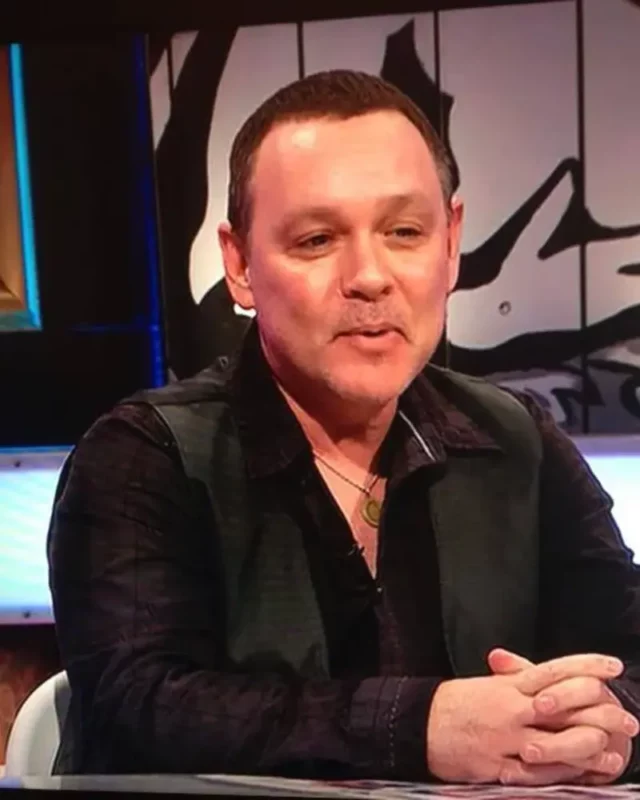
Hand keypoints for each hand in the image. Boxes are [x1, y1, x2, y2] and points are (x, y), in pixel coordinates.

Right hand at [427, 653, 627, 784]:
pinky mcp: (499, 767)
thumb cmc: (454, 702)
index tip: (613, 667)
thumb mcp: (486, 684)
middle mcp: (512, 707)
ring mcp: (507, 738)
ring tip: (615, 750)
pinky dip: (563, 775)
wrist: (418, 723)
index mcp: (509, 684)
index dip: (586, 667)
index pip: (555, 670)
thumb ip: (514, 680)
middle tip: (629, 717)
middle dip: (601, 711)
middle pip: (565, 705)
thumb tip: (539, 677)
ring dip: (589, 748)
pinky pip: (537, 774)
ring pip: (557, 742)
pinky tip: (583, 775)